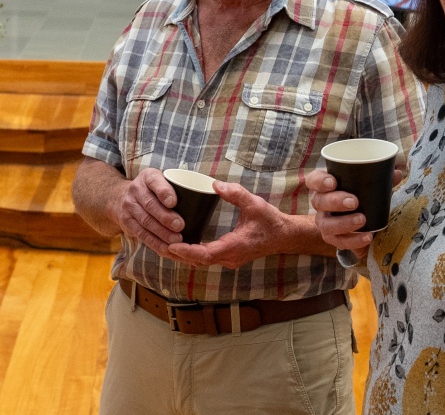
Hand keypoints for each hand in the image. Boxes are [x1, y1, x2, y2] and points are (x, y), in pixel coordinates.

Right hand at [113, 167, 184, 255]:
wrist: (121, 197)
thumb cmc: (153, 190)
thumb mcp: (161, 181)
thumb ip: (178, 187)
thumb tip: (208, 197)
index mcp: (148, 177)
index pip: (155, 181)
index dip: (164, 192)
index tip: (174, 202)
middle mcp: (136, 190)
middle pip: (150, 204)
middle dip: (165, 217)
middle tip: (180, 226)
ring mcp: (129, 206)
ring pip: (146, 221)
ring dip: (162, 233)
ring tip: (177, 240)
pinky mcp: (127, 222)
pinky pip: (141, 234)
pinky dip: (155, 243)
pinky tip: (166, 248)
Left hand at [166, 181, 291, 268]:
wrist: (285, 236)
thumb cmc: (271, 221)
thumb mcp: (255, 203)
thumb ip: (236, 193)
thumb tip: (216, 184)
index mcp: (235, 246)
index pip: (205, 254)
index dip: (187, 252)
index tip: (171, 246)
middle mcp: (230, 257)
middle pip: (198, 261)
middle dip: (179, 255)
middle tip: (159, 244)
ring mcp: (230, 260)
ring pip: (202, 262)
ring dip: (184, 256)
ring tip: (165, 244)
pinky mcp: (229, 257)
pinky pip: (207, 258)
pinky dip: (193, 253)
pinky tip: (182, 245)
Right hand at [304, 169, 400, 251]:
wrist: (360, 219)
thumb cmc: (360, 194)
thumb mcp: (369, 185)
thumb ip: (381, 178)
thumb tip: (397, 173)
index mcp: (324, 185)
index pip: (313, 181)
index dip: (320, 181)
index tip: (333, 182)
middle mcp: (320, 203)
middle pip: (318, 202)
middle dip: (335, 201)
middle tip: (354, 202)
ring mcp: (324, 221)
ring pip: (326, 224)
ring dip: (343, 222)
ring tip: (362, 219)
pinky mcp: (332, 238)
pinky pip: (339, 242)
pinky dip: (354, 240)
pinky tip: (367, 237)